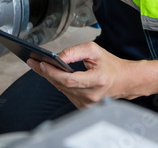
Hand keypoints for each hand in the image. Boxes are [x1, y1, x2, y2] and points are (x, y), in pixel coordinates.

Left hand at [27, 42, 157, 108]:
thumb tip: (58, 56)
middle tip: (33, 62)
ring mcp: (88, 103)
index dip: (53, 72)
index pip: (69, 79)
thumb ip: (75, 51)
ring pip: (62, 90)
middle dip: (46, 73)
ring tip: (39, 66)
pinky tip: (51, 75)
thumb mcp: (94, 51)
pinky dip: (59, 84)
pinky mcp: (84, 106)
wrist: (124, 81)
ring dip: (50, 78)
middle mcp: (92, 95)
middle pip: (62, 85)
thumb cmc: (111, 65)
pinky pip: (67, 94)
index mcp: (97, 80)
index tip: (42, 63)